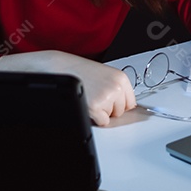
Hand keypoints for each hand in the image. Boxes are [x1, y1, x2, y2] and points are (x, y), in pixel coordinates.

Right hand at [0, 50, 135, 126]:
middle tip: (96, 96)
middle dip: (110, 108)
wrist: (60, 68)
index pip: (131, 102)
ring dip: (101, 112)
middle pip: (122, 111)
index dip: (118, 104)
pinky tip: (86, 103)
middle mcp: (116, 87)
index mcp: (121, 78)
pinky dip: (94, 117)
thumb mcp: (103, 75)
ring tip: (89, 97)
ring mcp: (106, 97)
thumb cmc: (79, 70)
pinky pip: (102, 122)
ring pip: (111, 117)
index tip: (110, 101)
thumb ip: (115, 88)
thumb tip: (125, 107)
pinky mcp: (96, 107)